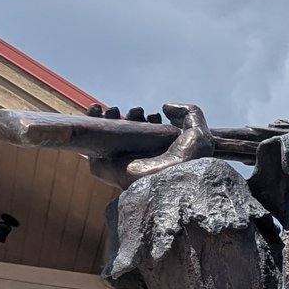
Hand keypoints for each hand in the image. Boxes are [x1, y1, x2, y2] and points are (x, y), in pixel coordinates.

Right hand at [86, 102, 215, 186]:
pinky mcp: (107, 167)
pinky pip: (90, 147)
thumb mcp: (199, 131)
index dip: (149, 119)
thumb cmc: (189, 161)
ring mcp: (123, 162)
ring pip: (109, 137)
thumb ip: (189, 112)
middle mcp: (141, 158)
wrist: (172, 181)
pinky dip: (88, 124)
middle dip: (129, 116)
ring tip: (114, 108)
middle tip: (136, 111)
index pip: (148, 134)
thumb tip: (164, 107)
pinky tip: (95, 110)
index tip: (155, 115)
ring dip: (108, 118)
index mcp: (161, 153)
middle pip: (128, 132)